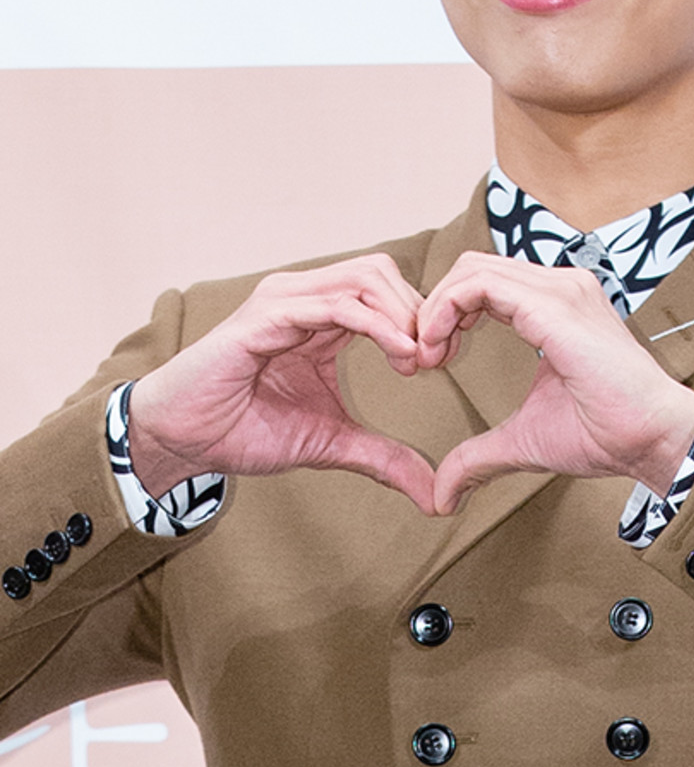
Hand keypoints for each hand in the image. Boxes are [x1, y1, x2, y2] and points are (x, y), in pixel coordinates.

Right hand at [127, 253, 435, 514]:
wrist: (179, 440)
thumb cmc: (243, 429)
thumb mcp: (329, 443)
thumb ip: (382, 457)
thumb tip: (434, 495)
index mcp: (322, 314)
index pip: (387, 288)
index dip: (421, 317)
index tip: (442, 360)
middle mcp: (305, 296)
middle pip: (381, 271)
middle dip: (418, 310)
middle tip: (434, 358)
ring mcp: (285, 301)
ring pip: (365, 278)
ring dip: (402, 315)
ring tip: (418, 359)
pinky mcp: (265, 316)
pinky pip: (334, 306)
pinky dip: (376, 325)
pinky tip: (400, 353)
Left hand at [416, 252, 693, 514]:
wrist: (652, 438)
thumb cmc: (606, 433)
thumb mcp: (524, 439)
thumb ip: (479, 455)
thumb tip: (443, 494)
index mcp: (556, 306)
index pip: (485, 282)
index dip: (447, 314)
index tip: (433, 359)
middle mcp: (559, 287)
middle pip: (472, 266)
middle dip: (435, 308)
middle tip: (424, 357)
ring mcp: (559, 291)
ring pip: (471, 268)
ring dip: (436, 309)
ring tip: (429, 354)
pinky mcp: (554, 306)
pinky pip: (480, 285)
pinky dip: (446, 310)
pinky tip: (440, 348)